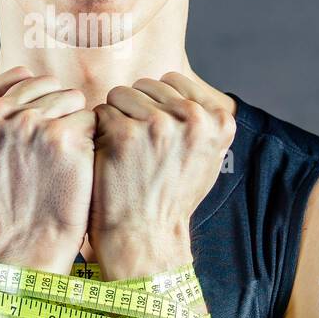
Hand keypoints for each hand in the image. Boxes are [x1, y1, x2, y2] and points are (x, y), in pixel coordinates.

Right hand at [0, 66, 94, 272]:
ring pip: (71, 98)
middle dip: (56, 110)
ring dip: (75, 123)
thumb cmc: (10, 196)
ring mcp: (29, 123)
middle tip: (48, 152)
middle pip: (48, 84)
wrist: (28, 239)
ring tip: (62, 158)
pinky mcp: (63, 136)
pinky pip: (91, 118)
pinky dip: (91, 140)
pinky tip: (78, 166)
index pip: (19, 76)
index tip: (32, 135)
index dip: (34, 102)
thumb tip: (18, 75)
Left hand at [91, 72, 236, 277]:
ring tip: (126, 153)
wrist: (146, 236)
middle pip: (146, 85)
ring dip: (116, 118)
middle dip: (136, 110)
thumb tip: (184, 89)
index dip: (157, 104)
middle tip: (139, 149)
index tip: (156, 135)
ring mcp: (159, 124)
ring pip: (121, 94)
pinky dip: (99, 133)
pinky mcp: (125, 134)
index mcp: (219, 119)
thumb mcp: (207, 157)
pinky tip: (110, 158)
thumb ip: (203, 120)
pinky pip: (101, 112)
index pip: (173, 81)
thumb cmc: (171, 196)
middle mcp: (194, 118)